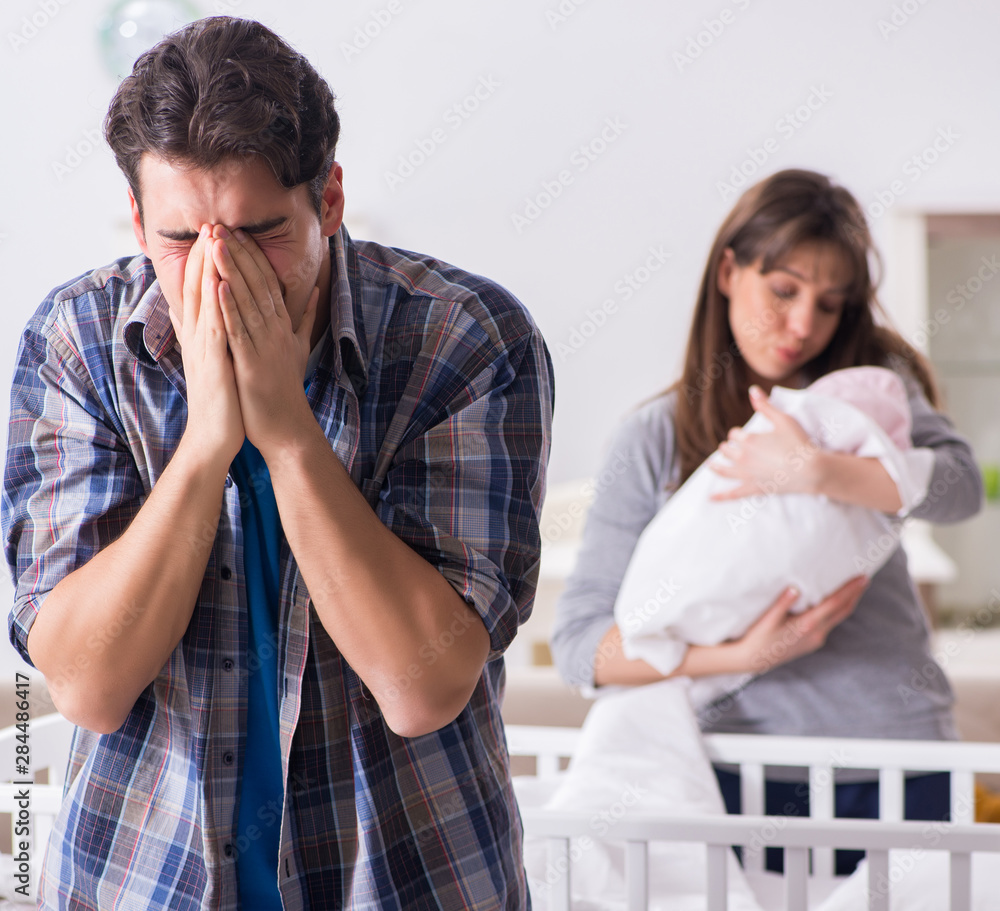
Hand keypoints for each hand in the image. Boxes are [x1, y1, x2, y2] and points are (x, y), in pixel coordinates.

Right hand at [169, 225, 244, 465]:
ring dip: (208, 270)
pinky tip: (218, 283)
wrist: (215, 437)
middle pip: (200, 288)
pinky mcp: (214, 362)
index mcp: (204, 335)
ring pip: (204, 302)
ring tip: (213, 240)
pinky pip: (214, 328)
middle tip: (211, 224)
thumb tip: (203, 314)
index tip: (217, 234)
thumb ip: (211, 335)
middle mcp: (199, 337)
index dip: (210, 262)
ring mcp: (205, 348)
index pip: (205, 290)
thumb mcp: (218, 361)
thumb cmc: (223, 400)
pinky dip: (215, 305)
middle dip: (206, 256)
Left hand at [211, 226, 318, 457]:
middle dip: (237, 253)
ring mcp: (264, 345)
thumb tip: (316, 291)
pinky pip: (238, 330)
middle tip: (220, 224)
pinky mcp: (251, 363)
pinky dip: (228, 307)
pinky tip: (218, 285)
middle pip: (256, 284)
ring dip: (230, 270)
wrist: (286, 428)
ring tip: (216, 242)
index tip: (235, 230)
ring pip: (246, 301)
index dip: (251, 255)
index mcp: (282, 325)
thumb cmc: (286, 390)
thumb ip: (306, 317)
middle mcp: (275, 330)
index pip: (267, 282)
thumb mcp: (298, 348)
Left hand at [710, 385, 821, 499]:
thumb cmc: (799, 443)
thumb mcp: (783, 419)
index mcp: (748, 440)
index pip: (735, 435)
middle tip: (729, 448)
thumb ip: (765, 405)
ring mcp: (747, 475)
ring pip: (724, 470)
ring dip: (717, 466)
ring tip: (711, 465)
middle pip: (728, 450)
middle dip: (728, 447)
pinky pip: (733, 494)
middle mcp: (743, 457)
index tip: (745, 435)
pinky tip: (710, 498)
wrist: (811, 469)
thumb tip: (752, 389)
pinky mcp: (753, 489)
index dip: (739, 434)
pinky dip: (720, 496)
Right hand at [728, 575, 868, 674]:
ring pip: (837, 618)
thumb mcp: (766, 620)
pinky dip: (837, 611)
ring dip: (848, 603)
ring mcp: (816, 639)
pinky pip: (830, 623)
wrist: (752, 661)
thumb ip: (781, 604)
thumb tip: (795, 588)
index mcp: (806, 625)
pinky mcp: (812, 642)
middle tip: (864, 578)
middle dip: (855, 595)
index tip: (862, 578)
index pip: (834, 604)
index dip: (849, 590)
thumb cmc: (757, 638)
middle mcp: (816, 633)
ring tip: (854, 588)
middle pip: (842, 611)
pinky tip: (834, 604)